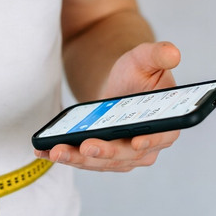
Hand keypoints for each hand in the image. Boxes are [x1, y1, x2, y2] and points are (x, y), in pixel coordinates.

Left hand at [35, 41, 181, 172]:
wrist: (117, 82)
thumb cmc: (136, 71)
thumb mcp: (146, 58)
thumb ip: (159, 55)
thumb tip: (173, 53)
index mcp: (167, 124)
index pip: (162, 136)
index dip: (150, 141)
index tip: (137, 142)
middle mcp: (148, 146)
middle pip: (127, 155)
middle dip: (105, 152)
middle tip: (85, 146)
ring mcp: (124, 155)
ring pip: (103, 162)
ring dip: (79, 159)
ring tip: (57, 151)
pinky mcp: (103, 157)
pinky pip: (85, 160)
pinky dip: (66, 157)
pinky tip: (43, 151)